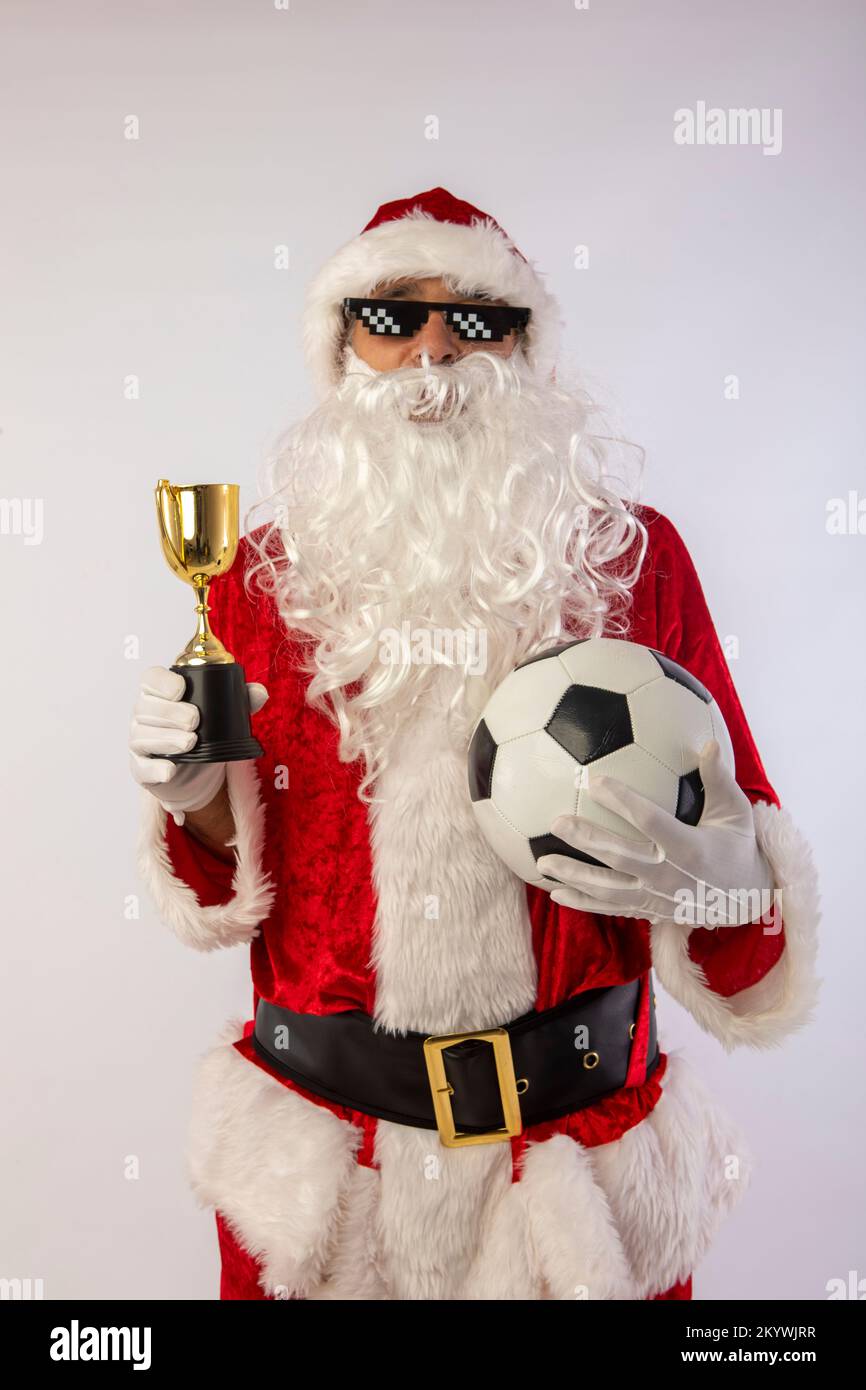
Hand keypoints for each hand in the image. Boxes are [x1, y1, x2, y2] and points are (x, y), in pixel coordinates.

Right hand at [129, 666, 268, 825]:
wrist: (196, 772)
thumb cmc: (204, 733)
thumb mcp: (223, 714)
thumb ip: (240, 701)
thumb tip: (260, 693)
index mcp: (160, 694)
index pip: (151, 680)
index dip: (162, 682)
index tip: (181, 689)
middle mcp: (144, 715)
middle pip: (145, 707)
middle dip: (170, 712)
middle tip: (195, 720)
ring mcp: (140, 742)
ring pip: (142, 736)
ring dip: (167, 738)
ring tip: (191, 742)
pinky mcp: (142, 768)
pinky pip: (143, 767)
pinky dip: (156, 768)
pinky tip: (170, 770)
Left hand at [536, 740, 775, 926]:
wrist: (747, 900)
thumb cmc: (738, 846)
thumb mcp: (736, 812)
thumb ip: (718, 778)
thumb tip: (706, 742)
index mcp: (690, 847)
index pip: (650, 820)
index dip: (622, 801)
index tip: (594, 781)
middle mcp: (669, 875)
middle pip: (620, 856)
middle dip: (587, 840)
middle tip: (556, 822)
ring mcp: (657, 897)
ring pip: (608, 888)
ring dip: (574, 875)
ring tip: (542, 863)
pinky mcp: (649, 911)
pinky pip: (611, 908)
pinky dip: (582, 903)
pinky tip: (554, 893)